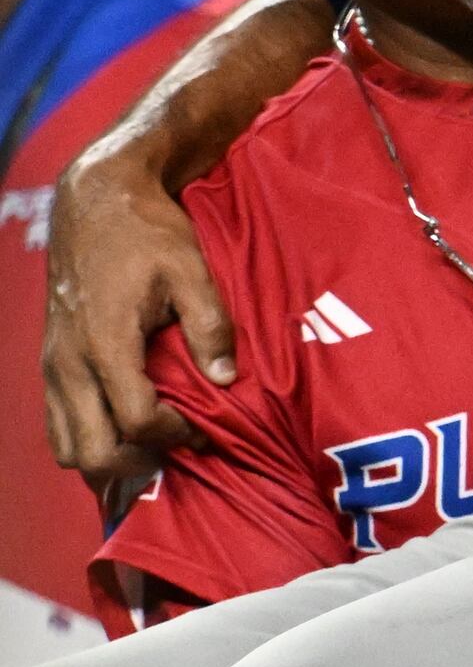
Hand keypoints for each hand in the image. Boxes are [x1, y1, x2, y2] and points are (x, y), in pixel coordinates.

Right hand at [41, 149, 230, 476]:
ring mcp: (54, 366)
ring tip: (151, 442)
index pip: (136, 421)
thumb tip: (228, 380)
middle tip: (176, 448)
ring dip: (107, 456)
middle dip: (136, 463)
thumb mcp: (192, 271)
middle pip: (90, 453)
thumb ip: (211, 326)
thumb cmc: (148, 234)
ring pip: (66, 446)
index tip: (205, 427)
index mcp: (106, 344)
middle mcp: (69, 364)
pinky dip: (89, 437)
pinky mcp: (50, 362)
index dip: (175, 435)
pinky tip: (125, 426)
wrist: (95, 202)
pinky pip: (58, 422)